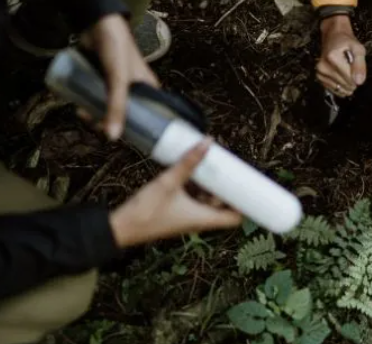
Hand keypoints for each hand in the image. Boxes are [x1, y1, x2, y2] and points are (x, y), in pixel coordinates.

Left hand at [85, 13, 158, 139]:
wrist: (97, 22)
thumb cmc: (116, 48)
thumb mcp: (118, 80)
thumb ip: (116, 107)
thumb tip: (111, 138)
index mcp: (148, 90)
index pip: (145, 119)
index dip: (133, 131)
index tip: (115, 138)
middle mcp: (134, 89)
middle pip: (122, 115)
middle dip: (104, 122)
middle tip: (88, 119)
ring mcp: (116, 84)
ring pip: (106, 107)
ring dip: (93, 113)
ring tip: (79, 110)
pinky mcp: (101, 79)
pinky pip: (95, 96)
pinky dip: (87, 102)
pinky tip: (77, 104)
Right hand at [109, 140, 242, 247]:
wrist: (121, 228)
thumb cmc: (145, 211)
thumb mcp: (169, 182)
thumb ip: (188, 162)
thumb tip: (208, 142)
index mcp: (202, 219)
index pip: (234, 218)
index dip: (246, 205)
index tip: (250, 187)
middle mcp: (197, 221)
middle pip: (222, 208)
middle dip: (227, 189)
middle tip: (232, 169)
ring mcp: (186, 218)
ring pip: (207, 202)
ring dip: (211, 187)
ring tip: (214, 166)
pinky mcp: (176, 213)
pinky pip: (194, 200)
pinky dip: (197, 188)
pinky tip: (192, 172)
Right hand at [317, 15, 366, 96]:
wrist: (333, 36)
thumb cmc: (346, 41)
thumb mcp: (358, 49)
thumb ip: (360, 65)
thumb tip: (359, 82)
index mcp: (333, 58)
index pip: (350, 79)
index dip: (357, 76)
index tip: (356, 67)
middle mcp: (323, 66)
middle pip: (345, 85)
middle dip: (352, 80)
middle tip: (351, 68)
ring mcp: (319, 72)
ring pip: (339, 89)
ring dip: (346, 84)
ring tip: (346, 71)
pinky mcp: (319, 76)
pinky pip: (333, 89)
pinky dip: (340, 86)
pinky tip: (342, 78)